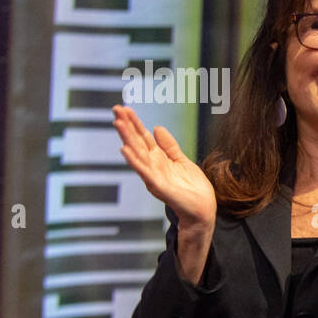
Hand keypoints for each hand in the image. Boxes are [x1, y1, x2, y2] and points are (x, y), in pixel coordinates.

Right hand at [114, 105, 214, 283]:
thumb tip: (157, 127)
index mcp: (159, 159)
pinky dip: (134, 161)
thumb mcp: (181, 160)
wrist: (202, 209)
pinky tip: (125, 150)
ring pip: (137, 154)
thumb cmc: (192, 188)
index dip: (135, 123)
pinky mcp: (158, 186)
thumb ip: (169, 146)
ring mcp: (154, 176)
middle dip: (127, 126)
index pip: (144, 137)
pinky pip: (144, 171)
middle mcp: (153, 166)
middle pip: (137, 142)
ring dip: (127, 138)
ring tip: (117, 123)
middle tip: (115, 110)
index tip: (125, 108)